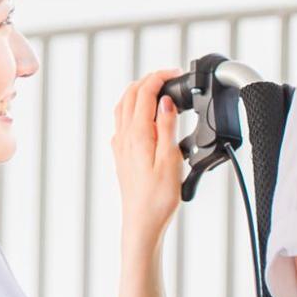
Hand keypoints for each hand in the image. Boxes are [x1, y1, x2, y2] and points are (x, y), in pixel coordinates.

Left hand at [111, 68, 188, 242]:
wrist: (142, 223)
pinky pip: (122, 122)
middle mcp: (124, 137)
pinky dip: (133, 109)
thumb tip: (165, 101)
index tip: (175, 72)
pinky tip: (145, 117)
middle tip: (168, 77)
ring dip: (138, 92)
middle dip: (148, 80)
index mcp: (138, 134)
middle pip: (130, 95)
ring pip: (123, 107)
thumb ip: (167, 127)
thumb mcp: (170, 160)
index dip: (159, 77)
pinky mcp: (122, 155)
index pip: (144, 93)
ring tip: (157, 90)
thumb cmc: (158, 198)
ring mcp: (121, 146)